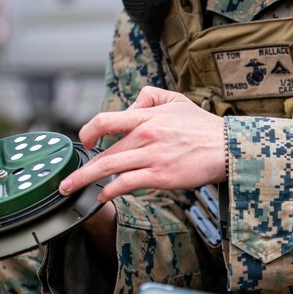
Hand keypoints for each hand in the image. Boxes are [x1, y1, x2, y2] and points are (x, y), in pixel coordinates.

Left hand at [59, 87, 225, 202]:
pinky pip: (126, 183)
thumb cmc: (202, 127)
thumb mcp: (177, 100)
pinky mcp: (160, 175)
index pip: (106, 120)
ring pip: (109, 167)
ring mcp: (152, 156)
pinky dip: (109, 190)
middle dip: (82, 166)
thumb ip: (150, 97)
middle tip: (66, 179)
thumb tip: (130, 106)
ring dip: (86, 179)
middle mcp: (146, 135)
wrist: (226, 148)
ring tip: (71, 189)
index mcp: (147, 116)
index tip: (85, 141)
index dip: (88, 131)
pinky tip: (102, 196)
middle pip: (105, 150)